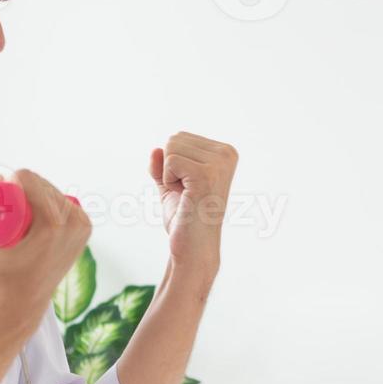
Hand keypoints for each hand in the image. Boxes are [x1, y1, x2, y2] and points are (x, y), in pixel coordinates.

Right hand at [0, 170, 90, 331]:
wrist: (20, 302)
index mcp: (51, 224)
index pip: (31, 180)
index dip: (14, 178)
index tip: (2, 190)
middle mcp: (72, 224)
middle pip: (44, 184)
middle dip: (25, 185)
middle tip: (8, 198)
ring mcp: (82, 227)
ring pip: (56, 192)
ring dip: (39, 191)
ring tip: (21, 202)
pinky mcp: (85, 231)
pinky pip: (67, 203)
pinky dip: (54, 200)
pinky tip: (41, 205)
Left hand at [149, 132, 237, 275]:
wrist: (193, 246)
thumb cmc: (184, 217)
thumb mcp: (170, 183)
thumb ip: (162, 164)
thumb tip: (155, 149)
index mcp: (225, 152)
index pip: (180, 137)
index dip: (172, 164)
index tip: (188, 187)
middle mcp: (227, 154)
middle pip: (175, 139)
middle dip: (169, 167)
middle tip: (185, 193)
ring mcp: (219, 164)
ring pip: (171, 148)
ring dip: (169, 175)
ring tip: (186, 195)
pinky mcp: (207, 175)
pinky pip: (170, 160)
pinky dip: (168, 180)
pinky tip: (184, 197)